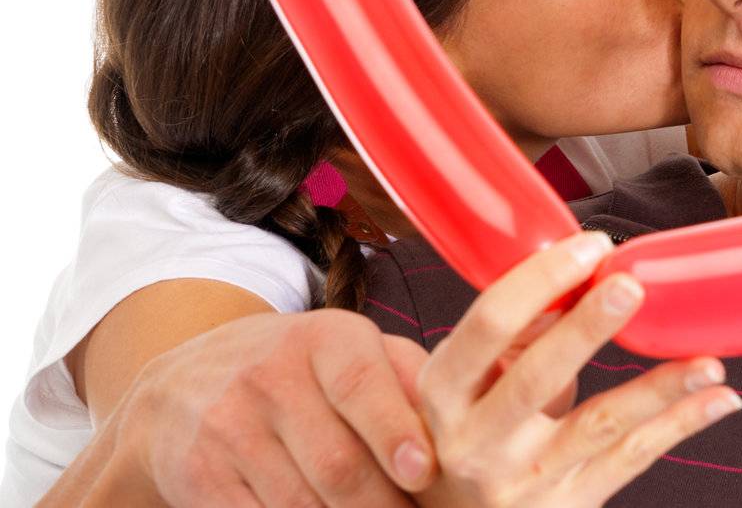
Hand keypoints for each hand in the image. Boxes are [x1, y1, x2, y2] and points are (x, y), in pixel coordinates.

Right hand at [104, 308, 436, 506]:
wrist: (182, 384)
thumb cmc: (302, 369)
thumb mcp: (353, 350)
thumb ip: (410, 378)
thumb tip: (471, 411)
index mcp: (323, 339)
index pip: (361, 385)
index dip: (393, 431)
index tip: (423, 471)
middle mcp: (269, 378)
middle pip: (336, 463)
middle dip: (384, 505)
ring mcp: (229, 429)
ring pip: (300, 503)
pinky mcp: (200, 477)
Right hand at [414, 230, 741, 507]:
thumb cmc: (473, 427)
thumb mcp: (468, 380)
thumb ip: (517, 332)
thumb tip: (585, 276)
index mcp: (444, 389)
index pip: (488, 324)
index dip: (539, 280)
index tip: (590, 247)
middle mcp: (477, 438)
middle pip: (536, 377)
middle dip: (586, 328)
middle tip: (632, 287)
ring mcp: (524, 478)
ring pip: (598, 424)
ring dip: (659, 388)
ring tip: (708, 360)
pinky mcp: (569, 503)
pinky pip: (633, 457)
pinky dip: (680, 424)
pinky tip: (719, 398)